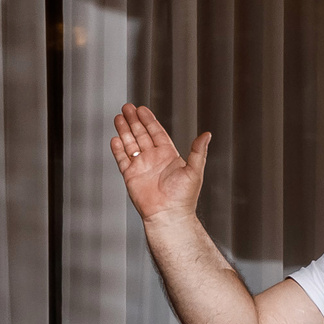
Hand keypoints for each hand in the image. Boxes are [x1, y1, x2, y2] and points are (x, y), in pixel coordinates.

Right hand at [114, 104, 211, 225]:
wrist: (169, 215)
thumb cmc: (184, 197)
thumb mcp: (194, 170)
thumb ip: (198, 151)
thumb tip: (207, 134)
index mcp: (168, 155)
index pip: (156, 132)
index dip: (148, 120)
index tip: (141, 109)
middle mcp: (154, 159)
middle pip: (141, 135)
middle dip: (134, 121)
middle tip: (126, 107)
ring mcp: (142, 167)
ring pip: (130, 144)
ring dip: (124, 130)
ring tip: (118, 118)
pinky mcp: (131, 176)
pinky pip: (123, 159)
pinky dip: (118, 149)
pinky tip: (115, 138)